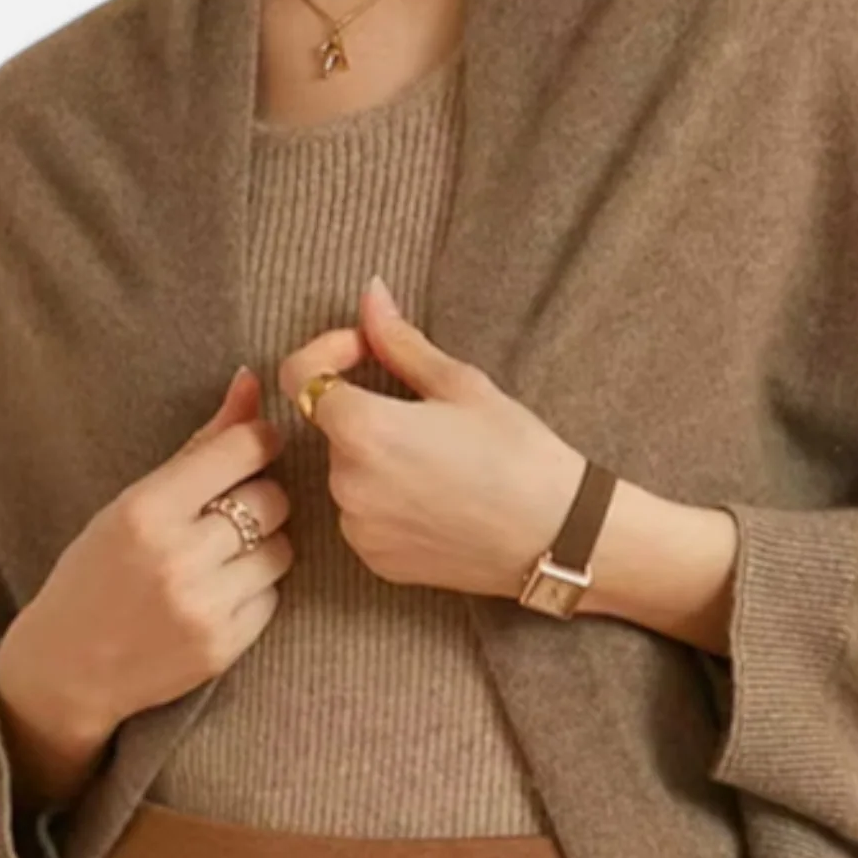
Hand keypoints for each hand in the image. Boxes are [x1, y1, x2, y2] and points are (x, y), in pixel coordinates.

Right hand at [0, 366, 295, 795]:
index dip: (257, 443)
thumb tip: (251, 382)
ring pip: (282, 549)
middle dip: (260, 498)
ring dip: (262, 545)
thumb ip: (201, 445)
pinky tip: (217, 592)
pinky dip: (254, 589)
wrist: (68, 666)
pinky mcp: (224, 646)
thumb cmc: (96, 571)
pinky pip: (273, 596)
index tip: (253, 448)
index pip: (241, 450)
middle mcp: (178, 558)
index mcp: (147, 511)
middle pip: (272, 500)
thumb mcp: (132, 501)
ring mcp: (204, 607)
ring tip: (221, 555)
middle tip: (228, 510)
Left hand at [276, 274, 586, 600]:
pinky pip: (365, 516)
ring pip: (350, 473)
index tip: (365, 350)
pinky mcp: (376, 560)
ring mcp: (358, 528)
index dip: (327, 352)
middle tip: (428, 414)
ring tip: (440, 461)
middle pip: (332, 428)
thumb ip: (399, 341)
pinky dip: (388, 501)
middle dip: (367, 409)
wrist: (557, 535)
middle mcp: (346, 483)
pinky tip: (438, 498)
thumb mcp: (460, 384)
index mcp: (360, 428)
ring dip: (377, 457)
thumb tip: (370, 296)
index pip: (300, 376)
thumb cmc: (517, 453)